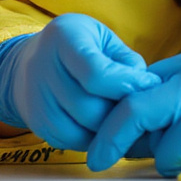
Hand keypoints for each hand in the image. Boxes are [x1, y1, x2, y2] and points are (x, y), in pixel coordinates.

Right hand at [0, 13, 160, 150]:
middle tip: (140, 107)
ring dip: (110, 130)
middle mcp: (41, 67)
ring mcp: (35, 99)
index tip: (150, 85)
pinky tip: (105, 127)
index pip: (96, 73)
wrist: (30, 60)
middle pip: (89, 107)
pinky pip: (72, 142)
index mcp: (63, 38)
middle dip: (121, 112)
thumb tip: (147, 88)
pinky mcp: (37, 124)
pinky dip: (94, 140)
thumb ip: (125, 60)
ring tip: (125, 118)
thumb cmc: (79, 46)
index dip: (128, 84)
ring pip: (82, 130)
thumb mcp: (103, 38)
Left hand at [86, 50, 180, 175]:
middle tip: (95, 159)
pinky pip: (173, 154)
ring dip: (155, 157)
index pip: (134, 86)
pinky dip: (177, 167)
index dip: (114, 115)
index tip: (102, 139)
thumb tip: (135, 134)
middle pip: (128, 104)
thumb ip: (179, 100)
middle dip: (106, 136)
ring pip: (148, 134)